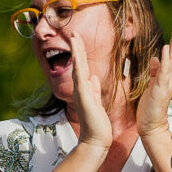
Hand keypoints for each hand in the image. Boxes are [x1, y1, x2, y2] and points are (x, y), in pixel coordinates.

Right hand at [67, 28, 114, 156]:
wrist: (96, 139)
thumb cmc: (97, 124)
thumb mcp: (97, 102)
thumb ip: (94, 90)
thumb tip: (93, 78)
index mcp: (85, 89)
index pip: (82, 67)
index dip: (80, 53)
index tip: (79, 40)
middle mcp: (80, 88)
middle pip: (77, 63)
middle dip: (76, 48)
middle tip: (74, 32)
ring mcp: (80, 92)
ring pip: (77, 66)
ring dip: (76, 51)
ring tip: (74, 36)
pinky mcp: (83, 96)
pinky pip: (80, 76)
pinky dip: (79, 64)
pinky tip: (78, 55)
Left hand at [139, 17, 171, 138]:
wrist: (150, 126)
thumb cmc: (150, 108)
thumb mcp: (151, 85)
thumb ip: (155, 72)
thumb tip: (156, 57)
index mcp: (167, 76)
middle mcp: (169, 78)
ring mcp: (166, 83)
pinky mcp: (161, 90)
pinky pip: (164, 72)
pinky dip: (166, 60)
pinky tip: (166, 49)